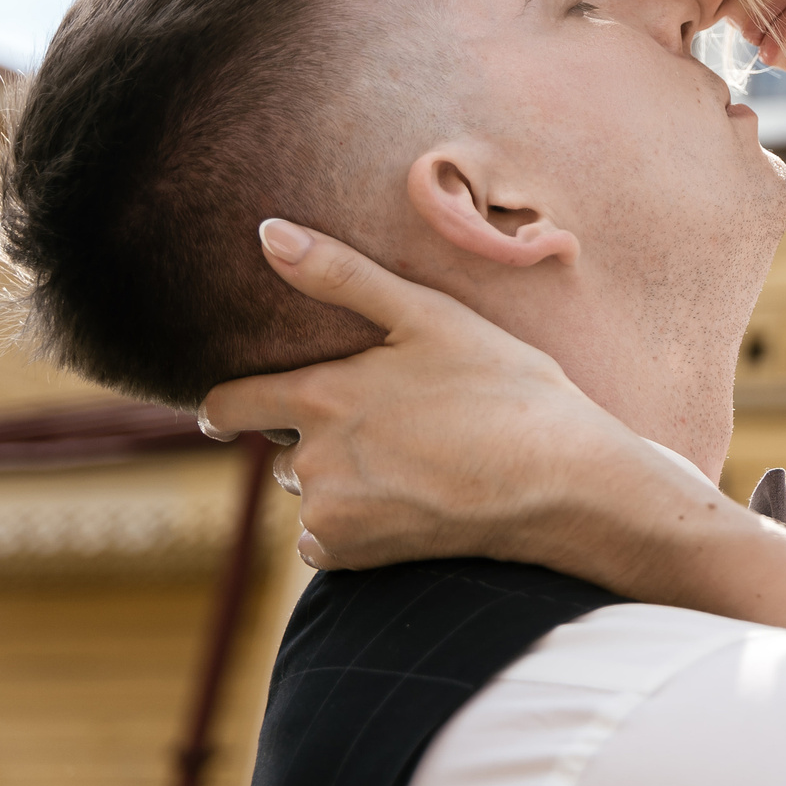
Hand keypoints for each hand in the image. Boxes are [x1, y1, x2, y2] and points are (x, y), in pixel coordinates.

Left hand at [198, 219, 695, 578]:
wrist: (560, 479)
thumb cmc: (503, 387)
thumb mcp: (430, 316)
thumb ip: (341, 275)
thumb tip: (266, 231)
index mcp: (321, 395)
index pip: (227, 405)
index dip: (225, 407)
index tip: (227, 414)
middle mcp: (311, 459)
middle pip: (282, 451)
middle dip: (318, 439)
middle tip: (392, 428)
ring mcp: (331, 511)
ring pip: (311, 493)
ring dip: (342, 481)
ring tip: (415, 462)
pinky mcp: (354, 555)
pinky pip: (327, 539)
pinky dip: (357, 525)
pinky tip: (412, 501)